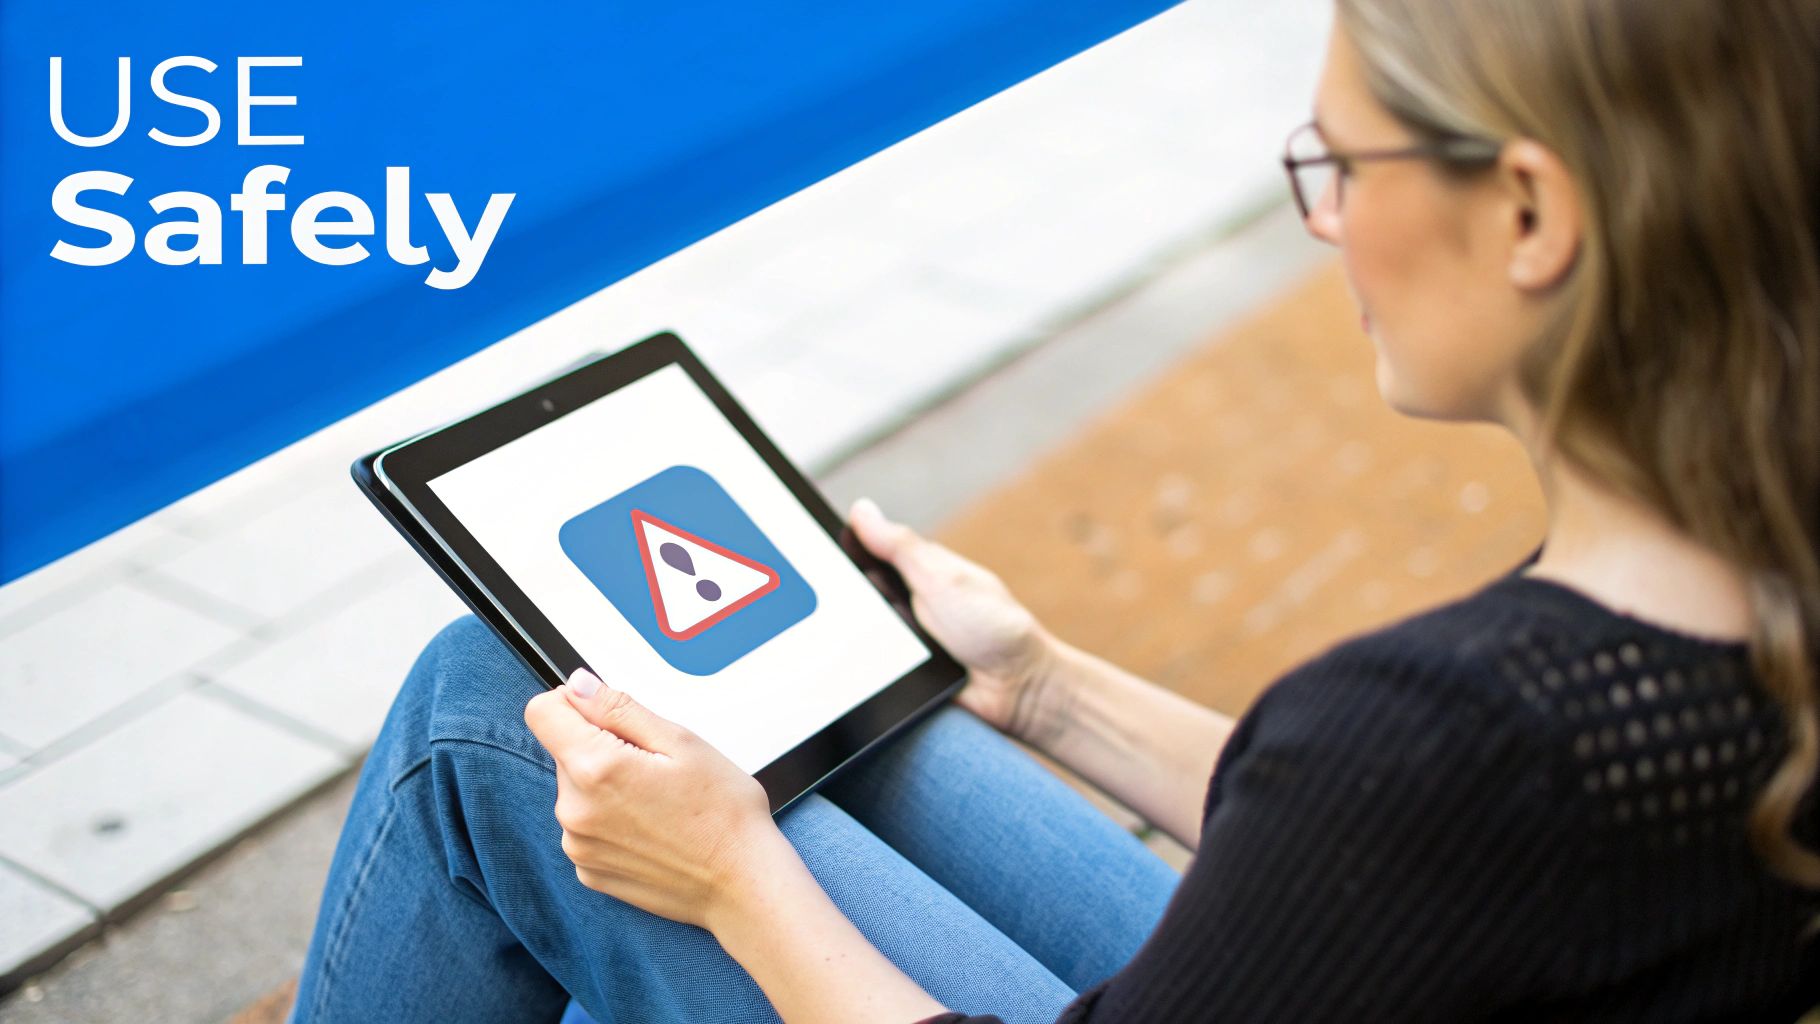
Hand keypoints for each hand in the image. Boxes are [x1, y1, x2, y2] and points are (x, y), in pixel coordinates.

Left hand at [523, 669, 793, 930]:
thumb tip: (578, 686)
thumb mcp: (681, 741)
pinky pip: (586, 827)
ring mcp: (579, 846)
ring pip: (576, 790)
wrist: (742, 885)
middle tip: (656, 767)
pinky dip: (610, 821)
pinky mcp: (588, 871)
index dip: (574, 702)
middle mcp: (574, 811)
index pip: (542, 712)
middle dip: (602, 747)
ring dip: (606, 786)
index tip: (607, 714)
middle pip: (565, 751)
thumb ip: (618, 708)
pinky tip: (651, 828)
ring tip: (658, 801)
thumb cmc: (724, 814)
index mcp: (596, 769)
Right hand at [848, 497, 1065, 744]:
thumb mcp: (944, 578)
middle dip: (847, 603)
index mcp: (918, 569)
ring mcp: (903, 638)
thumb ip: (901, 547)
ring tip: (876, 643)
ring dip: (858, 638)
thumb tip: (861, 511)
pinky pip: (870, 669)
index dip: (839, 557)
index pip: (865, 554)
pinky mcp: (900, 673)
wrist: (1018, 690)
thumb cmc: (995, 627)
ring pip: (857, 634)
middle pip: (855, 596)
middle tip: (852, 609)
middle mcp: (907, 602)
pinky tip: (869, 670)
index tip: (814, 559)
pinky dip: (867, 669)